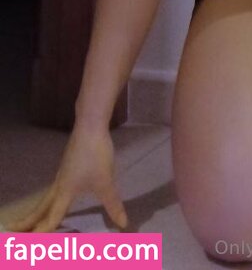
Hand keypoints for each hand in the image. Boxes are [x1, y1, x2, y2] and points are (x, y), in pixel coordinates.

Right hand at [7, 125, 127, 233]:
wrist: (90, 126)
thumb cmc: (95, 155)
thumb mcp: (106, 182)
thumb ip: (113, 205)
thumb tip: (122, 224)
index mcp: (64, 192)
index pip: (51, 218)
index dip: (43, 232)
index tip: (32, 243)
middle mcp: (59, 185)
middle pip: (40, 208)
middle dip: (27, 221)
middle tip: (11, 230)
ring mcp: (61, 174)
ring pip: (45, 198)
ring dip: (36, 211)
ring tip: (30, 221)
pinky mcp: (66, 166)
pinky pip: (52, 190)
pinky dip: (47, 201)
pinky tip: (54, 199)